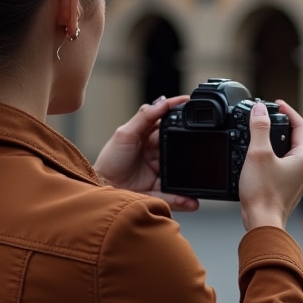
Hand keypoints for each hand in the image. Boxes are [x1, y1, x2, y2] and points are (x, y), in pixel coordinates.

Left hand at [93, 96, 199, 211]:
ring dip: (190, 176)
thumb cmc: (110, 161)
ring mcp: (159, 172)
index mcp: (148, 137)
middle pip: (179, 147)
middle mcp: (156, 154)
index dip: (179, 113)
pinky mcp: (159, 191)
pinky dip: (184, 199)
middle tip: (200, 145)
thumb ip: (144, 117)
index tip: (191, 103)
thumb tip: (162, 101)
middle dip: (191, 147)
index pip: (168, 123)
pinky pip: (175, 194)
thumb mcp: (125, 134)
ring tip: (200, 176)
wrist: (102, 188)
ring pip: (180, 172)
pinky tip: (191, 200)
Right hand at [239, 100, 302, 230]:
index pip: (301, 126)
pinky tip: (261, 160)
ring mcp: (298, 182)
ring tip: (263, 136)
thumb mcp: (258, 154)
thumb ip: (259, 128)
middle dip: (284, 127)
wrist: (262, 224)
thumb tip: (260, 110)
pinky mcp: (288, 191)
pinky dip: (275, 159)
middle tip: (269, 118)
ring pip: (291, 155)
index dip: (289, 112)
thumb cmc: (263, 193)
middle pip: (298, 140)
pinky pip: (285, 168)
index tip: (277, 104)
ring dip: (279, 143)